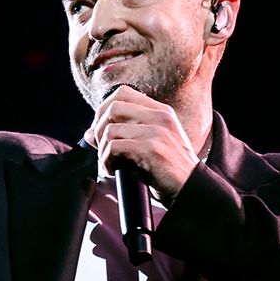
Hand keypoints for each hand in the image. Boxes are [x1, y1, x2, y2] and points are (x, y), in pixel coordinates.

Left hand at [84, 85, 199, 201]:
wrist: (190, 188)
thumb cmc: (168, 170)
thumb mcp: (149, 144)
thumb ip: (123, 134)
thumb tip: (89, 133)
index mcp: (160, 111)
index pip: (122, 92)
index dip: (104, 109)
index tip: (101, 130)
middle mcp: (159, 117)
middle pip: (112, 107)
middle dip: (98, 129)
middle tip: (102, 148)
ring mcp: (156, 132)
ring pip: (110, 129)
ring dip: (102, 150)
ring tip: (109, 164)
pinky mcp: (151, 150)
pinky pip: (114, 148)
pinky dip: (106, 161)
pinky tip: (113, 171)